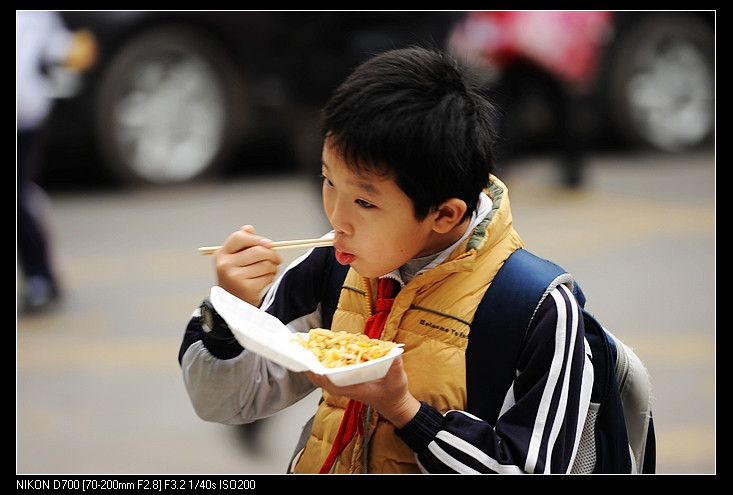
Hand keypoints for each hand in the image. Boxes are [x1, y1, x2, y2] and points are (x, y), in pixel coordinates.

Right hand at [214, 225, 281, 305]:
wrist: (231, 302)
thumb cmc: (235, 277)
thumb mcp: (233, 258)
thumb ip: (242, 242)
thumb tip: (249, 229)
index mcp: (221, 254)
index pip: (239, 237)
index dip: (257, 239)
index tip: (269, 244)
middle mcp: (225, 265)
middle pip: (257, 251)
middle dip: (272, 254)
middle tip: (277, 259)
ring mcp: (235, 277)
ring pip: (265, 264)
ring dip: (273, 267)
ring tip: (269, 270)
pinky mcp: (246, 288)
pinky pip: (267, 277)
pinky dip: (271, 277)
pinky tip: (264, 280)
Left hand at [306, 355, 420, 427]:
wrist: (395, 404)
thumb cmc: (394, 396)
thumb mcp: (397, 382)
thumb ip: (396, 369)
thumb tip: (394, 356)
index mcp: (356, 389)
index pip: (334, 386)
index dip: (322, 378)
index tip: (313, 369)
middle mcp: (349, 386)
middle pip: (325, 380)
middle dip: (314, 369)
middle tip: (305, 354)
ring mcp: (349, 383)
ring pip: (328, 376)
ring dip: (319, 364)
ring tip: (311, 350)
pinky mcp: (351, 379)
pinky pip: (336, 371)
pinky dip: (329, 362)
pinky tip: (326, 351)